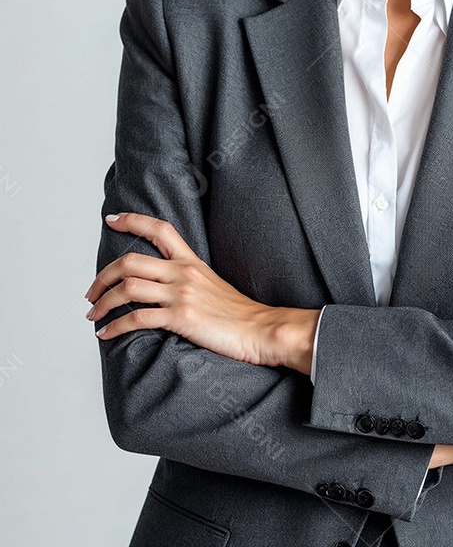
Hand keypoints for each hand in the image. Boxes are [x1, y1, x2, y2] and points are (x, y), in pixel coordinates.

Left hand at [85, 212, 319, 370]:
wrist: (260, 329)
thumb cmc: (238, 312)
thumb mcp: (211, 283)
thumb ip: (186, 278)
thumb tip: (161, 283)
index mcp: (191, 261)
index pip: (159, 229)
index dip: (132, 220)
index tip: (112, 220)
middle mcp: (183, 273)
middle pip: (130, 262)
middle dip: (102, 276)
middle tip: (90, 292)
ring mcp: (181, 295)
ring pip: (128, 289)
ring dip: (102, 303)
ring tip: (93, 316)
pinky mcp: (181, 318)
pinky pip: (137, 318)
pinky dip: (114, 327)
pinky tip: (106, 334)